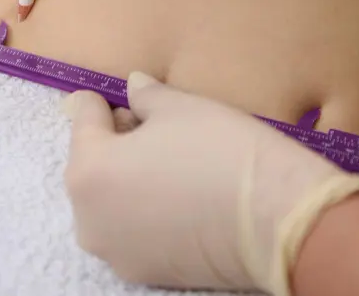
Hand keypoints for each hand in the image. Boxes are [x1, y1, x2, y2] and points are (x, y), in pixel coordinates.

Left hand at [62, 72, 358, 295]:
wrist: (276, 220)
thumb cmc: (222, 151)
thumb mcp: (181, 107)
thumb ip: (146, 96)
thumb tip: (133, 86)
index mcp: (88, 171)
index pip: (82, 119)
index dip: (102, 101)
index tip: (117, 94)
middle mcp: (88, 218)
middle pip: (92, 163)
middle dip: (116, 141)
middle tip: (154, 125)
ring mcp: (114, 251)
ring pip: (110, 199)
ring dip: (129, 177)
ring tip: (171, 161)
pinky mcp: (143, 272)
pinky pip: (132, 228)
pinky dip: (146, 208)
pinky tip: (180, 194)